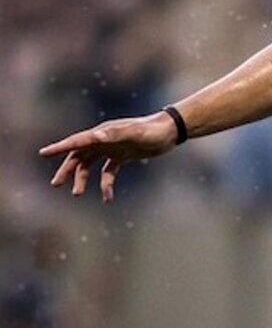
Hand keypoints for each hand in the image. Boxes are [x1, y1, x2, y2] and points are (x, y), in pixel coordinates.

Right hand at [39, 113, 178, 202]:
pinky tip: (107, 197)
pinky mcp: (123, 156)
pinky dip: (105, 184)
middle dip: (67, 169)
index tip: (43, 153)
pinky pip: (108, 172)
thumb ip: (115, 134)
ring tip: (77, 194)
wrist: (171, 131)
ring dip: (83, 178)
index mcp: (103, 133)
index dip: (60, 147)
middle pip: (79, 155)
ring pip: (90, 165)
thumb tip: (96, 136)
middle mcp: (104, 139)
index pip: (77, 141)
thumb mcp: (134, 133)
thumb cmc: (152, 130)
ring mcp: (113, 148)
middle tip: (56, 184)